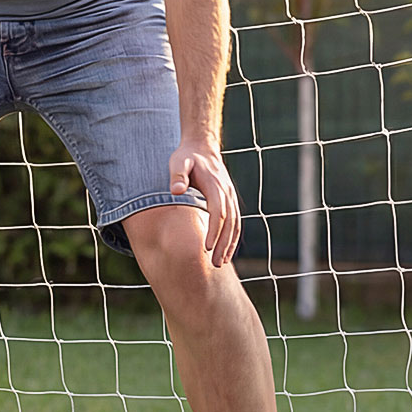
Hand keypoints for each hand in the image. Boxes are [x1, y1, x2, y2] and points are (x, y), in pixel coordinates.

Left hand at [169, 139, 240, 267]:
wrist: (202, 147)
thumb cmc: (187, 157)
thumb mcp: (178, 162)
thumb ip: (177, 175)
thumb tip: (176, 191)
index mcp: (215, 185)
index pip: (218, 212)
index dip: (214, 230)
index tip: (207, 247)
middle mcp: (226, 192)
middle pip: (229, 222)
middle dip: (223, 244)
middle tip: (215, 263)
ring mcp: (230, 197)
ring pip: (235, 224)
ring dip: (230, 244)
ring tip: (221, 262)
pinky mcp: (229, 200)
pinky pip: (235, 222)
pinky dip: (233, 237)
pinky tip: (226, 251)